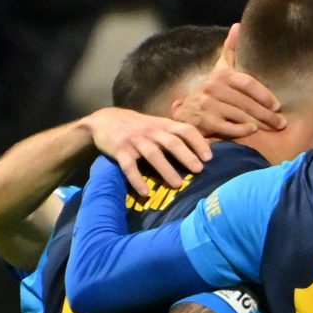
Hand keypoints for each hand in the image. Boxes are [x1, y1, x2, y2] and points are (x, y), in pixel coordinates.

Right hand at [85, 105, 211, 196]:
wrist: (103, 119)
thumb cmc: (137, 126)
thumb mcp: (156, 125)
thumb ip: (174, 134)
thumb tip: (202, 150)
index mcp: (163, 125)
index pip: (185, 129)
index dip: (198, 142)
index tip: (209, 157)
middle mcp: (150, 131)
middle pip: (172, 142)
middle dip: (186, 156)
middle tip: (198, 170)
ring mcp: (134, 140)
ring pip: (153, 154)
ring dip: (166, 170)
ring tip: (177, 184)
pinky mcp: (119, 150)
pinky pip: (129, 166)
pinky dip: (137, 180)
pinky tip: (145, 193)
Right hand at [182, 40, 284, 140]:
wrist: (186, 115)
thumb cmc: (211, 93)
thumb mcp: (219, 70)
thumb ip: (230, 51)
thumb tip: (238, 25)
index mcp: (220, 75)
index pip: (247, 83)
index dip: (264, 95)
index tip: (277, 106)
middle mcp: (212, 87)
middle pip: (246, 102)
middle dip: (266, 114)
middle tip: (281, 123)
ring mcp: (207, 105)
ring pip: (239, 115)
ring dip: (258, 123)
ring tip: (272, 129)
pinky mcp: (203, 121)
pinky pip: (227, 127)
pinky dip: (241, 130)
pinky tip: (252, 131)